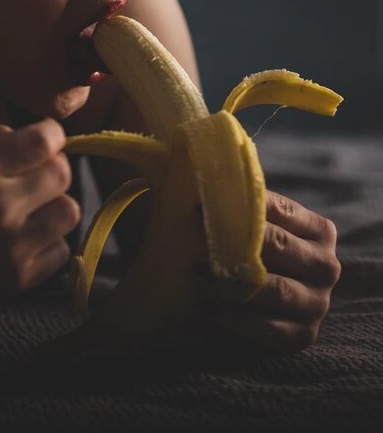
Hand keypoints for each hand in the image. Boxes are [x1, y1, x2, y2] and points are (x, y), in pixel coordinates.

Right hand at [0, 118, 80, 302]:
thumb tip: (26, 137)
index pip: (45, 141)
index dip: (51, 135)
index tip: (43, 139)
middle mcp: (0, 206)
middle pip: (62, 174)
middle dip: (51, 167)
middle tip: (33, 174)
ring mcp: (11, 246)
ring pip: (69, 212)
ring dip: (53, 205)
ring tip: (30, 208)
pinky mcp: (16, 278)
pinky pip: (61, 251)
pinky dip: (47, 242)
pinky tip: (22, 237)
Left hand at [207, 190, 340, 352]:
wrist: (247, 303)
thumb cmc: (242, 252)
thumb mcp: (245, 226)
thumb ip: (235, 205)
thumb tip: (203, 182)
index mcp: (318, 230)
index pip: (276, 209)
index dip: (235, 205)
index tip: (195, 205)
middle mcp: (325, 265)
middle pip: (276, 245)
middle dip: (231, 240)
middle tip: (191, 238)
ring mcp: (317, 303)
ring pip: (275, 288)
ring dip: (230, 282)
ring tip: (195, 274)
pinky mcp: (302, 335)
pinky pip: (268, 327)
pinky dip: (234, 316)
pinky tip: (205, 306)